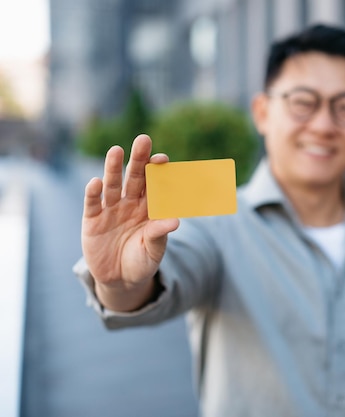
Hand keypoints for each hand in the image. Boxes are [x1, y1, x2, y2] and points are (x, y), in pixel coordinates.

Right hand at [81, 134, 179, 310]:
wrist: (121, 280)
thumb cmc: (143, 261)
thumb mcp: (154, 250)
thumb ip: (160, 233)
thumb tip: (176, 220)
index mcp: (149, 207)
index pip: (155, 184)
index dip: (158, 170)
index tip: (163, 158)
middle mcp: (130, 203)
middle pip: (134, 177)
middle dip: (139, 159)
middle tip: (143, 140)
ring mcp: (110, 210)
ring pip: (113, 185)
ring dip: (113, 168)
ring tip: (116, 151)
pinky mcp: (92, 221)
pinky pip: (92, 204)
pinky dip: (93, 193)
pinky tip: (95, 182)